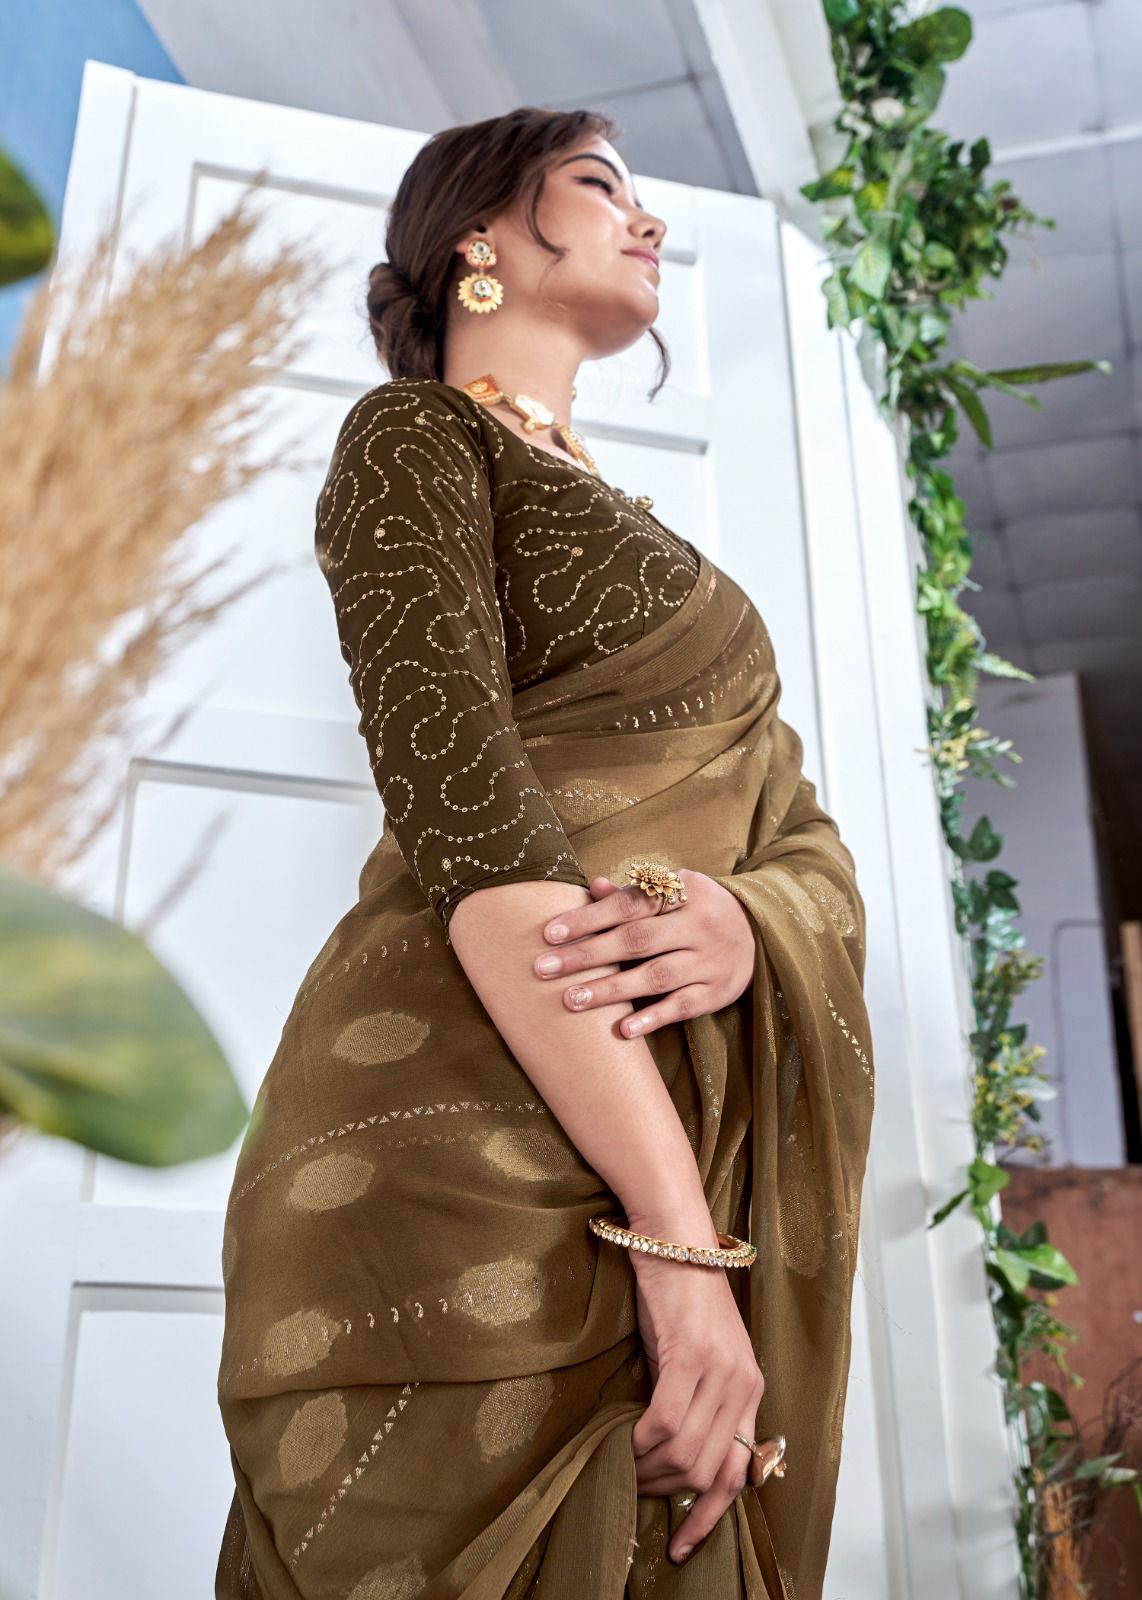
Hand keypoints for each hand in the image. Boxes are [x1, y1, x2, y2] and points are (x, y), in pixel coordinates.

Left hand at [531, 871, 754, 1036]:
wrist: (759, 934)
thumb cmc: (699, 910)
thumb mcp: (675, 892)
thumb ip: (634, 895)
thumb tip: (592, 887)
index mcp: (683, 893)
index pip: (629, 905)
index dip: (588, 918)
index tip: (549, 934)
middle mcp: (698, 926)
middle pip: (636, 941)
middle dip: (587, 955)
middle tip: (543, 969)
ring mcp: (709, 961)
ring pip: (655, 977)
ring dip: (610, 990)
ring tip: (570, 1000)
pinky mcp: (716, 993)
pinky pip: (681, 1007)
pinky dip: (652, 1018)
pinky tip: (622, 1030)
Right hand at [627, 1219, 764, 1564]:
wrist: (672, 1237)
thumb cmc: (677, 1294)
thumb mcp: (697, 1357)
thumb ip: (696, 1402)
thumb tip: (672, 1457)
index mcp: (752, 1390)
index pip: (742, 1475)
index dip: (711, 1517)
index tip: (682, 1545)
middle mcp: (745, 1385)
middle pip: (711, 1472)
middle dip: (670, 1494)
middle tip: (636, 1488)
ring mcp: (722, 1370)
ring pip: (687, 1453)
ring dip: (651, 1469)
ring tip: (625, 1465)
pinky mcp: (692, 1353)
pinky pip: (667, 1422)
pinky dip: (643, 1441)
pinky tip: (626, 1440)